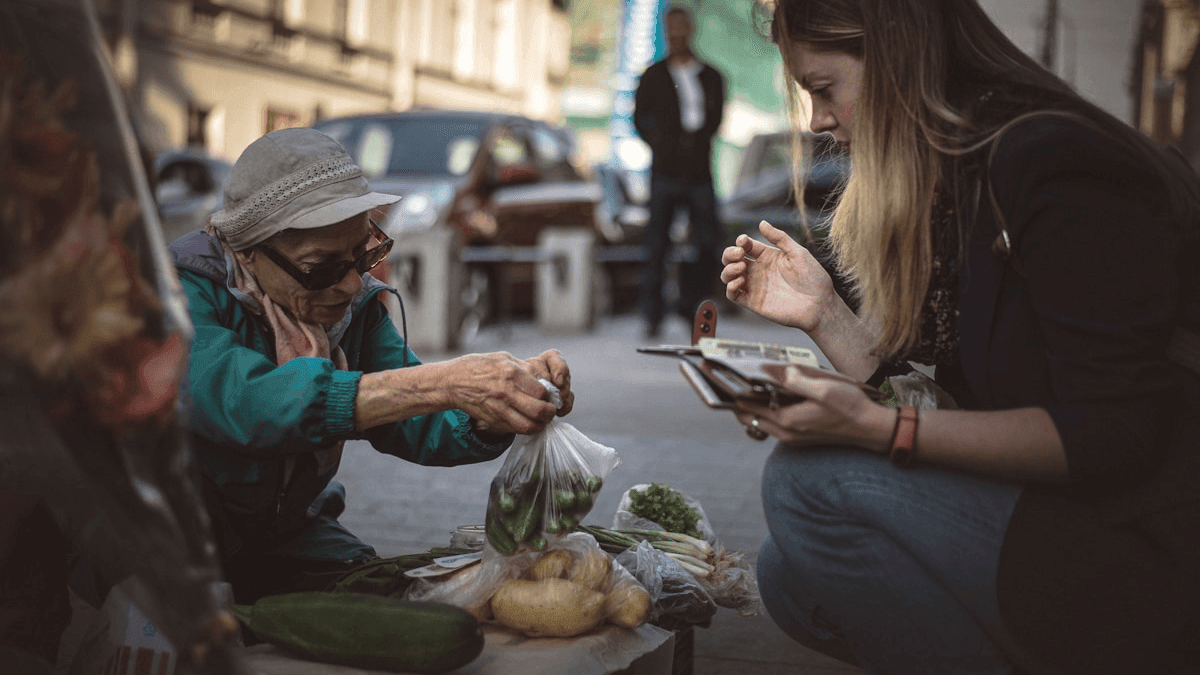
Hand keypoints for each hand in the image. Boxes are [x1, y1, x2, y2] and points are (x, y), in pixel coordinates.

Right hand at [447, 350, 570, 435]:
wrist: (453, 381)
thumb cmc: (478, 366)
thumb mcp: (503, 359)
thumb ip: (524, 369)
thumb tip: (542, 379)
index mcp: (511, 374)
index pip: (542, 391)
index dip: (549, 395)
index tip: (548, 395)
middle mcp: (507, 393)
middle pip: (539, 411)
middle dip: (549, 412)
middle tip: (550, 410)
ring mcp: (500, 409)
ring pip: (530, 426)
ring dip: (540, 424)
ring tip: (541, 419)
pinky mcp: (494, 420)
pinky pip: (517, 430)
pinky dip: (527, 428)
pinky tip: (528, 421)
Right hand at [720, 220, 837, 331]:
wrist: (820, 305)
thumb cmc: (813, 278)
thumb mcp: (798, 253)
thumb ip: (780, 238)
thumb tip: (761, 222)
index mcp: (768, 257)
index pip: (746, 246)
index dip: (741, 241)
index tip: (744, 241)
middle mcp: (759, 271)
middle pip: (733, 259)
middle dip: (729, 253)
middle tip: (739, 254)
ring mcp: (755, 287)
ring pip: (728, 276)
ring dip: (728, 270)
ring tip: (740, 268)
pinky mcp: (753, 303)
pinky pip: (733, 295)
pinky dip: (730, 287)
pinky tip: (740, 281)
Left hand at [733, 364, 893, 451]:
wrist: (871, 429)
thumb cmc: (850, 406)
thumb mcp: (823, 388)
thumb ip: (793, 379)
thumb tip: (767, 370)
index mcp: (787, 421)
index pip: (745, 406)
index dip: (730, 390)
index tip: (717, 375)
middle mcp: (785, 433)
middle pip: (747, 415)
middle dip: (736, 398)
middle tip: (728, 377)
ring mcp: (791, 437)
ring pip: (758, 420)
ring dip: (751, 404)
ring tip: (748, 383)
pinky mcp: (799, 437)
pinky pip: (772, 423)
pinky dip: (766, 410)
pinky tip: (773, 394)